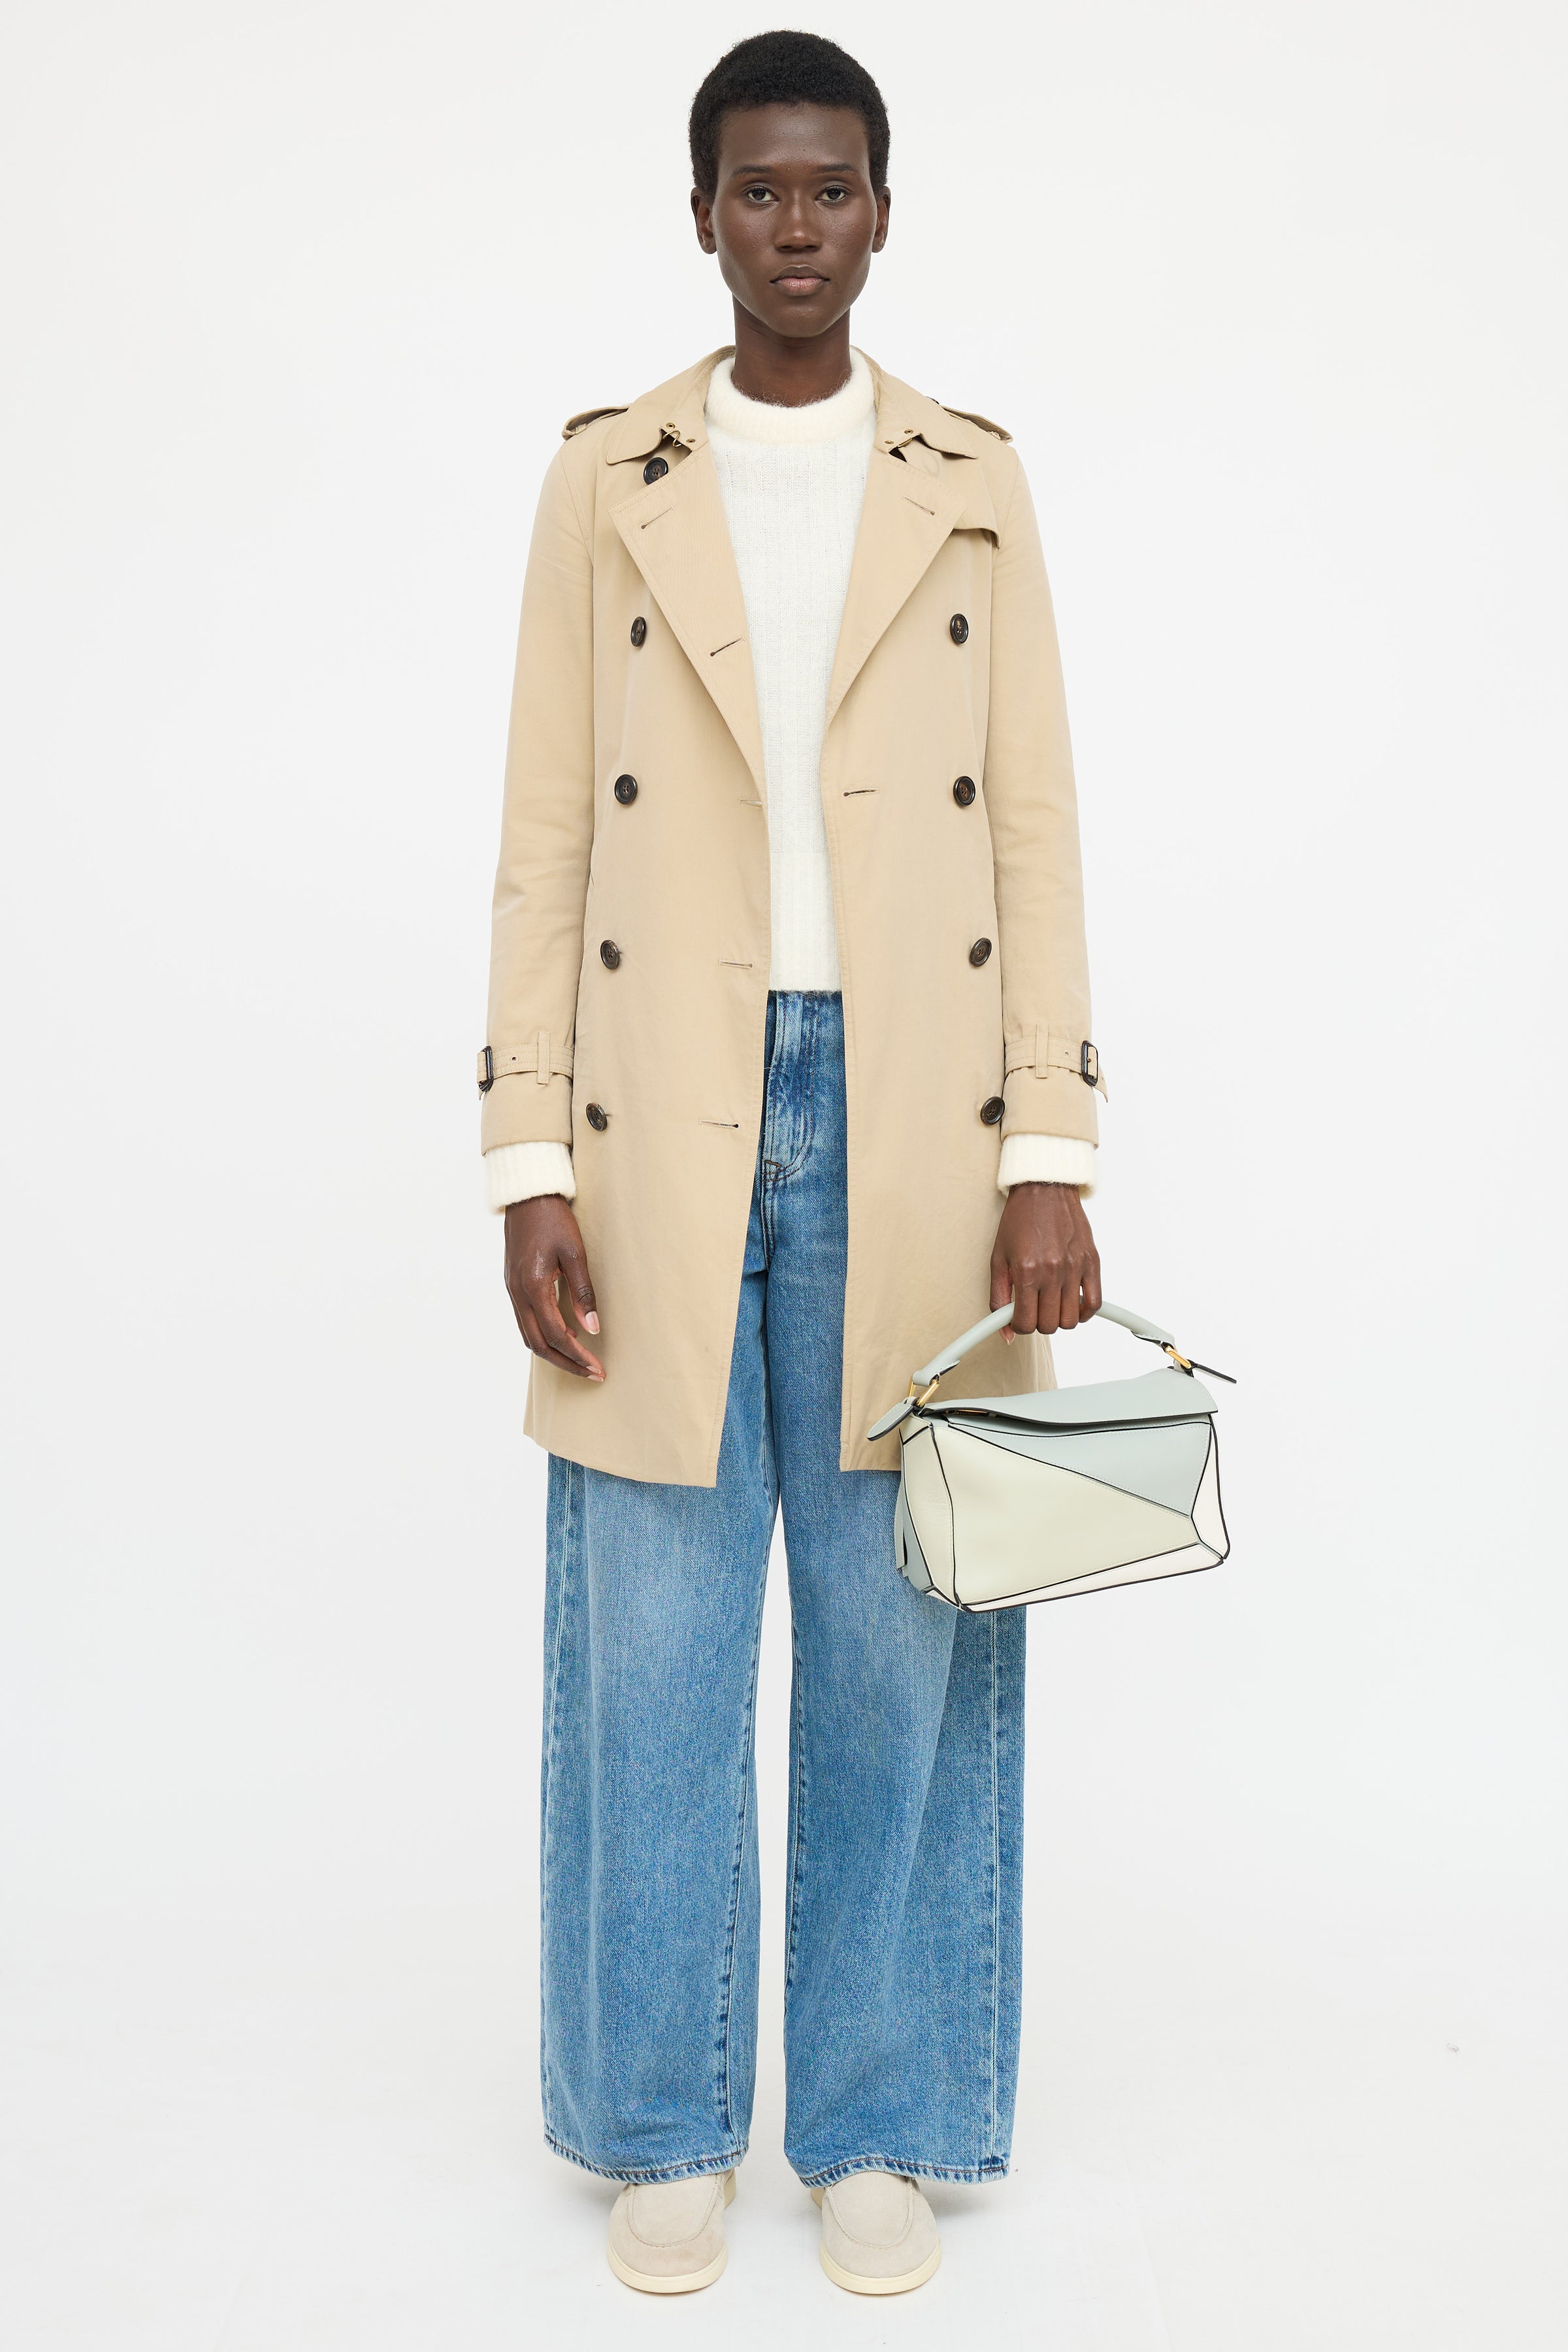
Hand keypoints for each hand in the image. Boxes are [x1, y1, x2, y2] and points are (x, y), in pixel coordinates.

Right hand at [503, 1197, 604, 1379]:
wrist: (527, 1196)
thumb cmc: (554, 1220)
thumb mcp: (575, 1253)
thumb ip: (583, 1292)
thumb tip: (593, 1328)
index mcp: (533, 1286)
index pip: (556, 1335)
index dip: (577, 1355)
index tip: (598, 1368)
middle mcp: (517, 1293)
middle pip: (538, 1344)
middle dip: (566, 1363)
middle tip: (592, 1373)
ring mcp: (512, 1290)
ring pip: (529, 1336)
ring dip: (553, 1353)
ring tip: (580, 1361)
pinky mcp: (513, 1285)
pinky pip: (525, 1322)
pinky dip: (543, 1336)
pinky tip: (564, 1336)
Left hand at [990, 1182, 1101, 1337]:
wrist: (1044, 1189)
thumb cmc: (1019, 1222)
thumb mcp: (998, 1259)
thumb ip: (998, 1299)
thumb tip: (1005, 1333)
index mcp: (1026, 1271)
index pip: (1025, 1323)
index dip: (1018, 1326)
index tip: (1017, 1318)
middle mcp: (1052, 1272)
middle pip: (1049, 1325)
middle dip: (1038, 1322)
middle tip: (1033, 1307)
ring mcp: (1075, 1267)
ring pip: (1071, 1320)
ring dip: (1059, 1318)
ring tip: (1051, 1303)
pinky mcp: (1092, 1262)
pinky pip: (1094, 1303)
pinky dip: (1084, 1312)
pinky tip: (1072, 1304)